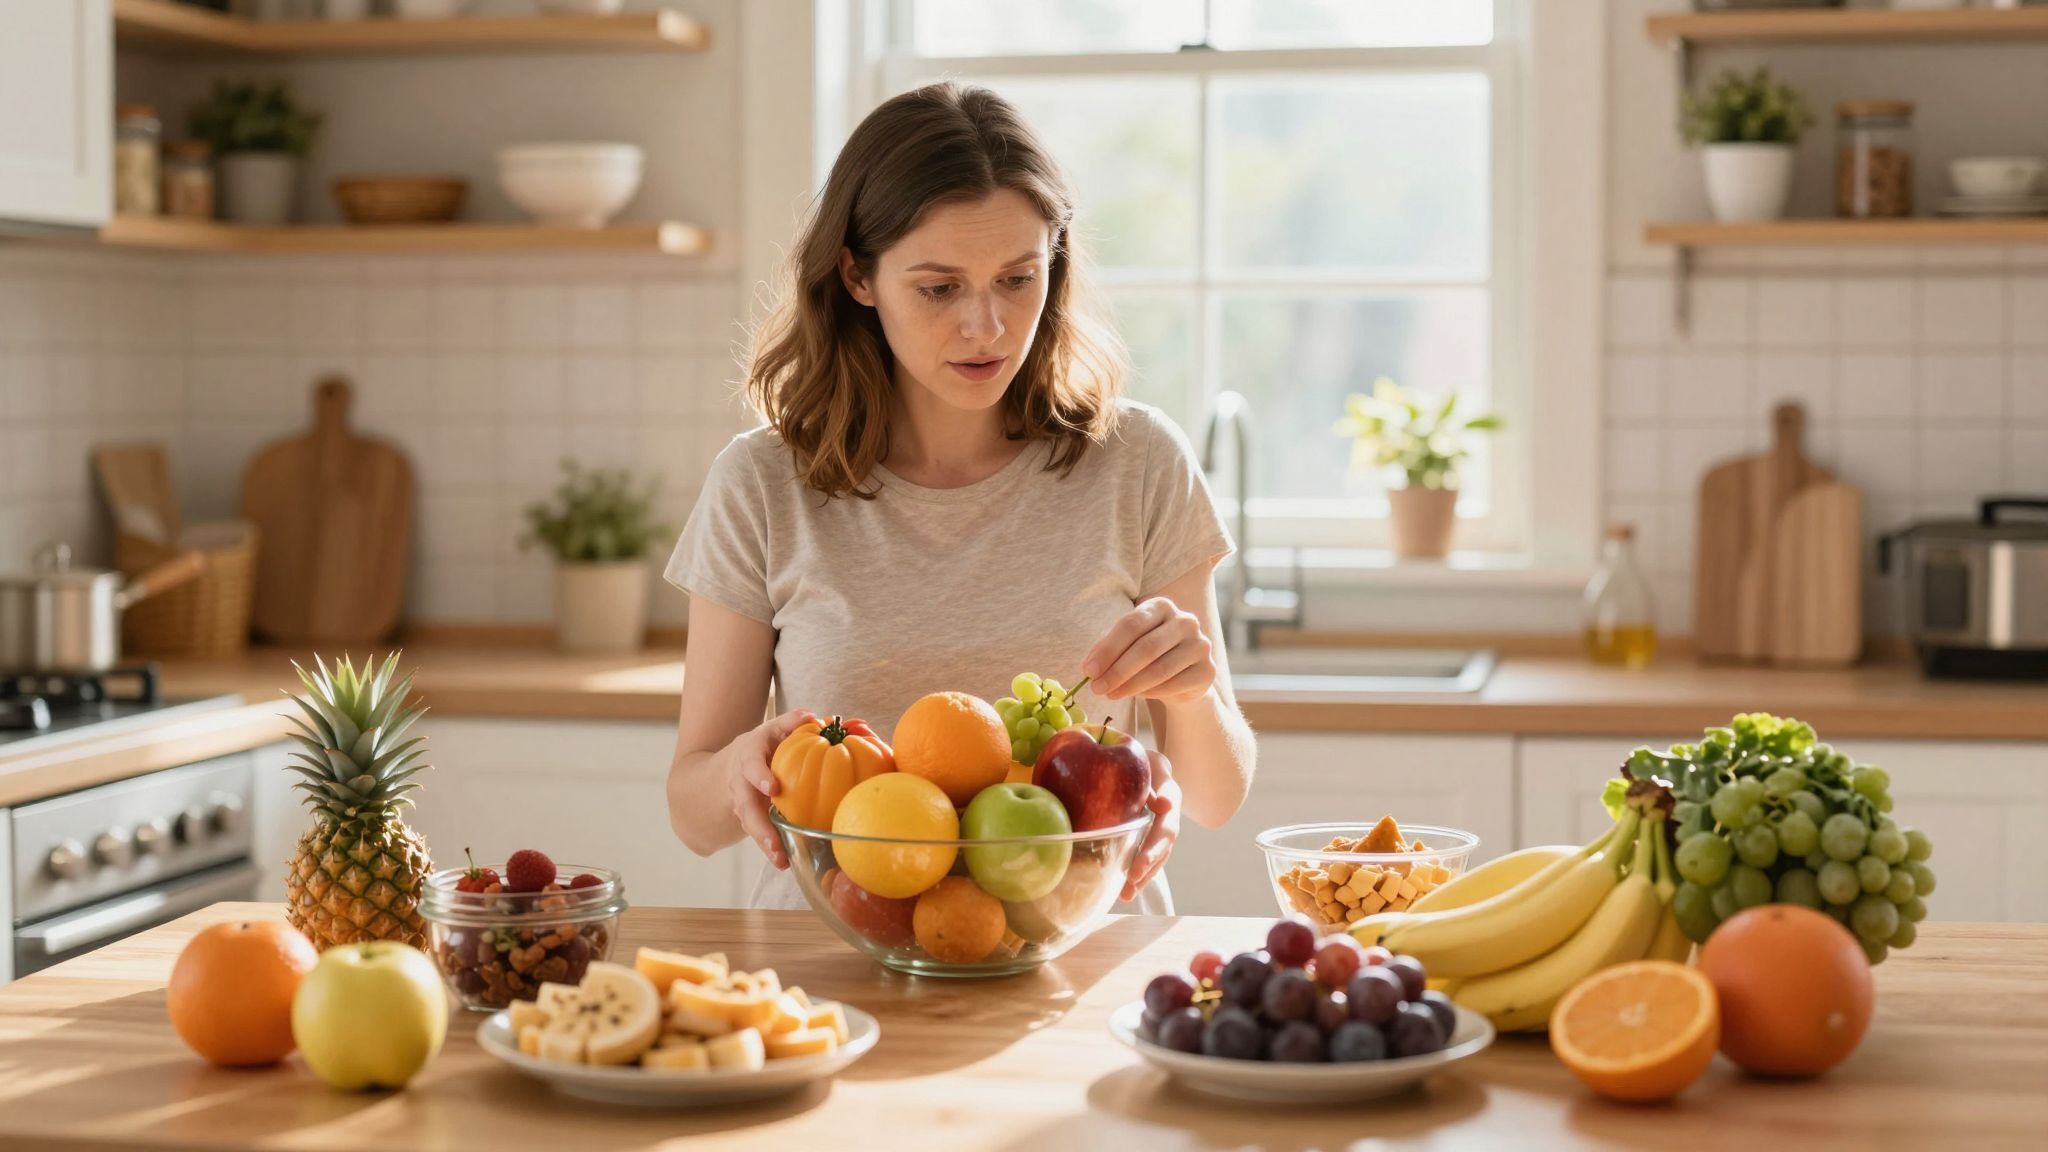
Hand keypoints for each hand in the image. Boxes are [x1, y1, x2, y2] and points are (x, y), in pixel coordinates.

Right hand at [725, 709, 813, 868]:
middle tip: (772, 841)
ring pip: (749, 823)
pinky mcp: (749, 818)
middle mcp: (741, 780)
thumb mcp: (771, 730)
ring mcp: (742, 802)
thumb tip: (812, 717)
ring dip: (764, 841)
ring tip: (780, 859)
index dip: (759, 775)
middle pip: (745, 804)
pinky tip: (783, 862)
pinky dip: (770, 848)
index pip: (751, 763)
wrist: (722, 769)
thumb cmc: (761, 747)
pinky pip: (758, 834)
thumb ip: (789, 723)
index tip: (772, 789)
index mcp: (748, 755)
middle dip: (758, 823)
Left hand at [1083, 596, 1214, 703]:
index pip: (1131, 624)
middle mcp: (1185, 621)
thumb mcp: (1126, 646)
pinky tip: (1136, 696)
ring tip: (1111, 695)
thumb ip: (1108, 650)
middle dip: (1117, 671)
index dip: (1107, 649)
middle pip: (1146, 647)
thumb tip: (1088, 667)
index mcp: (1162, 606)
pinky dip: (1150, 693)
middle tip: (1097, 688)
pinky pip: (1174, 685)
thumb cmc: (1148, 656)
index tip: (1088, 671)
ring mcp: (1200, 645)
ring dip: (1130, 685)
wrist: (1182, 678)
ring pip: (1159, 669)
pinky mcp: (1207, 670)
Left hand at [1123, 747, 1181, 902]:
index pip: (1170, 796)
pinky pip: (1150, 860)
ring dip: (1146, 874)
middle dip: (1151, 855)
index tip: (1163, 806)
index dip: (1166, 803)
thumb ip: (1147, 772)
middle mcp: (1170, 809)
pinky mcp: (1151, 839)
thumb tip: (1161, 803)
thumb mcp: (1136, 756)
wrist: (1136, 763)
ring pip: (1161, 853)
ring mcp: (1162, 826)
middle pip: (1166, 835)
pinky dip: (1140, 877)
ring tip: (1128, 892)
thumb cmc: (1131, 756)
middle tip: (1134, 874)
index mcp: (1167, 786)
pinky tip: (1126, 893)